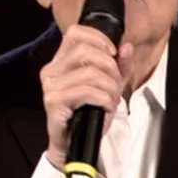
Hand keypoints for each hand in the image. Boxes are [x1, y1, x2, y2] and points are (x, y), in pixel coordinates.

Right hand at [39, 24, 132, 169]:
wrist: (73, 144)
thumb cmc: (88, 114)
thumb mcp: (110, 86)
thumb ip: (120, 66)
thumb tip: (126, 47)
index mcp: (62, 61)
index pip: (76, 33)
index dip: (99, 38)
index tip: (114, 53)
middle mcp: (52, 70)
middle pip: (86, 51)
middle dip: (110, 68)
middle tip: (116, 84)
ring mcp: (51, 86)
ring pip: (90, 73)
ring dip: (109, 87)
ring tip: (111, 99)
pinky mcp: (54, 101)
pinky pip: (87, 91)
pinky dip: (103, 98)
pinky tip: (106, 106)